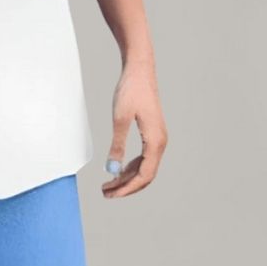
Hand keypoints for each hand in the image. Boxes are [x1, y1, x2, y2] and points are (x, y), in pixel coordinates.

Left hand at [102, 58, 166, 197]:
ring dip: (127, 178)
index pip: (144, 175)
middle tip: (106, 192)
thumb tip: (111, 170)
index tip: (110, 194)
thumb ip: (117, 145)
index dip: (127, 188)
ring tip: (108, 184)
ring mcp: (157, 138)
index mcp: (156, 141)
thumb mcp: (120, 118)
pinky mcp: (152, 133)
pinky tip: (117, 169)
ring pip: (145, 167)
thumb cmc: (131, 91)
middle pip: (146, 175)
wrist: (139, 71)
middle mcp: (160, 142)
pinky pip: (144, 157)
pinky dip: (130, 167)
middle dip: (126, 186)